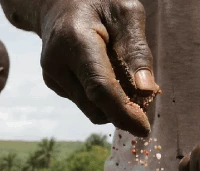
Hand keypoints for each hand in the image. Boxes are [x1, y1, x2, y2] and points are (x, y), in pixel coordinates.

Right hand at [36, 0, 158, 136]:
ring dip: (114, 104)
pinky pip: (86, 101)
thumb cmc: (99, 2)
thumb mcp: (126, 13)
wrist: (59, 1)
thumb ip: (136, 50)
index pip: (99, 88)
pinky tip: (107, 71)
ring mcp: (52, 76)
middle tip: (146, 95)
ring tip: (125, 75)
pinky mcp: (55, 84)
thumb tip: (146, 91)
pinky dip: (103, 97)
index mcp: (74, 40)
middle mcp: (57, 63)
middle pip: (95, 105)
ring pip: (91, 109)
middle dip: (123, 110)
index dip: (123, 112)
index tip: (144, 129)